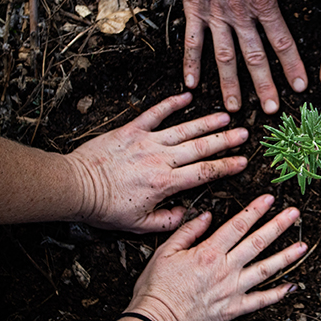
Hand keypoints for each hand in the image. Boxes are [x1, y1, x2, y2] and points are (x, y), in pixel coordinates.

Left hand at [66, 93, 247, 232]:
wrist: (75, 187)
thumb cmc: (104, 207)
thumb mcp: (139, 224)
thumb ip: (167, 221)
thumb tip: (187, 214)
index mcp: (165, 183)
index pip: (204, 173)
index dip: (226, 166)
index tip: (242, 162)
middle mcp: (160, 159)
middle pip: (201, 147)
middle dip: (225, 140)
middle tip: (244, 134)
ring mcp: (147, 142)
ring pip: (184, 129)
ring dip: (207, 122)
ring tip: (226, 116)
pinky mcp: (131, 130)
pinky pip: (155, 114)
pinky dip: (171, 104)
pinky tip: (186, 96)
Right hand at [124, 194, 306, 320]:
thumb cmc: (156, 289)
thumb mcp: (164, 252)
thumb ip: (188, 231)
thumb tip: (207, 216)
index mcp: (208, 253)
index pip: (237, 225)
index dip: (255, 210)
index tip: (269, 199)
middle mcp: (225, 270)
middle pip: (257, 243)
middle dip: (278, 226)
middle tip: (294, 214)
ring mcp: (232, 290)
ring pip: (265, 270)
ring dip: (286, 257)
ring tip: (302, 246)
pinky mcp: (233, 309)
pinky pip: (260, 301)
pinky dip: (277, 294)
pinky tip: (291, 287)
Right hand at [175, 0, 320, 113]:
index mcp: (265, 1)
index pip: (283, 41)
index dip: (292, 66)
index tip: (300, 87)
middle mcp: (241, 13)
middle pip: (255, 57)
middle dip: (264, 86)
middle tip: (271, 110)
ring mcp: (216, 13)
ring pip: (224, 56)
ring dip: (229, 85)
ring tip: (233, 108)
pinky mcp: (194, 8)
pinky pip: (193, 40)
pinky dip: (191, 64)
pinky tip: (191, 85)